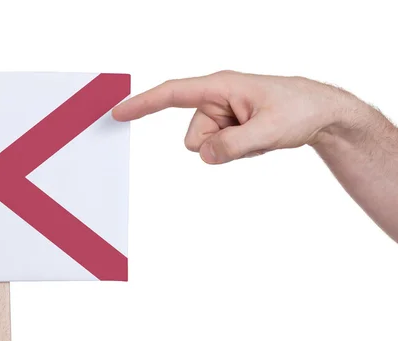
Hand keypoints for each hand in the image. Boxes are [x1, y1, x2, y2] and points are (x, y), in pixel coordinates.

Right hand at [113, 70, 355, 163]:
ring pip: (205, 147)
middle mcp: (216, 99)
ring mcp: (222, 115)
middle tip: (250, 137)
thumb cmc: (298, 109)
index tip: (118, 112)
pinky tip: (258, 139)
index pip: (172, 94)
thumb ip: (232, 145)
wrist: (320, 112)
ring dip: (230, 150)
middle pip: (193, 137)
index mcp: (220, 87)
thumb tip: (203, 155)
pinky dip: (237, 151)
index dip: (143, 104)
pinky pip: (217, 150)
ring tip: (257, 136)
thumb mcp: (268, 131)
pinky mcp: (228, 127)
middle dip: (216, 146)